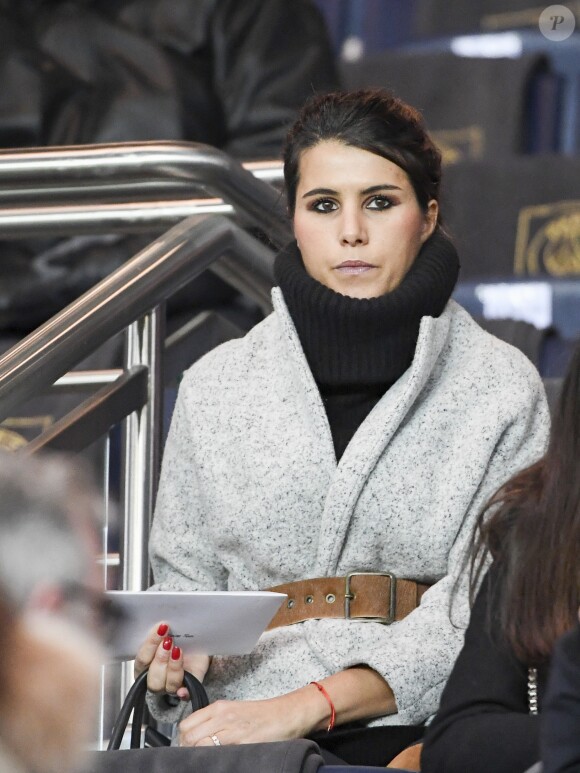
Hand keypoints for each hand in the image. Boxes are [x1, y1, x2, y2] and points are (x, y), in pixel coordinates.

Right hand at [134, 622, 210, 700]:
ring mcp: (171, 687)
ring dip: (172, 668)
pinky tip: (182, 690)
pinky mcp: (188, 690)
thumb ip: (162, 633)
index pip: (142, 660)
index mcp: (146, 666)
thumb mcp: (171, 634)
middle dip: (160, 658)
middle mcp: (157, 680)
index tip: (160, 628)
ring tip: (178, 651)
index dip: (150, 645)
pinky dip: (183, 693)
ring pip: (168, 685)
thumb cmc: (181, 640)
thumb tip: (160, 625)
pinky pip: (184, 696)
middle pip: (152, 678)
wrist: (200, 646)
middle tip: (168, 641)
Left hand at [178, 689, 324, 746]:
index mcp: (219, 707)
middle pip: (188, 737)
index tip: (186, 749)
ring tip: (206, 760)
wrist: (287, 714)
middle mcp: (223, 716)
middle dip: (187, 750)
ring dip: (198, 755)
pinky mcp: (244, 744)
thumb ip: (216, 722)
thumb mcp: (235, 712)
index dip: (182, 740)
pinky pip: (220, 754)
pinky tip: (221, 761)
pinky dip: (215, 760)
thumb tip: (195, 739)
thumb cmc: (263, 716)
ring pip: (200, 746)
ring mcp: (233, 731)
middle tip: (194, 758)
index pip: (186, 725)